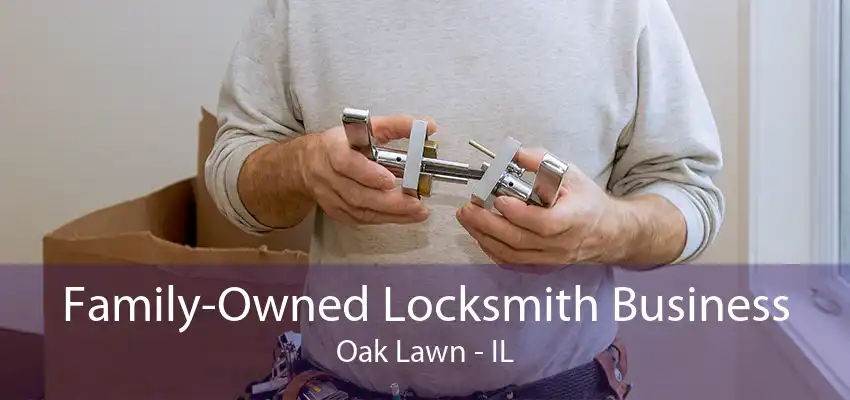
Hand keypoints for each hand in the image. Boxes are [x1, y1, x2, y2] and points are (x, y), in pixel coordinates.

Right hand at [303, 114, 436, 224]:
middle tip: (416, 204)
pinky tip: (402, 216)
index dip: (368, 174)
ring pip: (360, 211)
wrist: (306, 163)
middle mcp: (328, 175)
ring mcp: (330, 196)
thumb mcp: (366, 127)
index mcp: (332, 149)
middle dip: (390, 202)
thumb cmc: (339, 144)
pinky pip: (360, 219)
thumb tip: (427, 126)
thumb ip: (397, 125)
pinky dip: (383, 219)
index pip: (346, 163)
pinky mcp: (335, 211)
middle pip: (358, 194)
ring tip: (416, 211)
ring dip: (391, 214)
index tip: (390, 180)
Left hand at [456, 148, 629, 271]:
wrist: (607, 232)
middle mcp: (560, 243)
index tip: (499, 198)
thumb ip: (542, 162)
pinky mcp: (540, 263)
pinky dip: (492, 249)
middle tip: (468, 208)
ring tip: (467, 218)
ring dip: (484, 237)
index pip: (543, 223)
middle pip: (519, 240)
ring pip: (511, 254)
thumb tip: (515, 154)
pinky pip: (511, 261)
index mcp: (573, 219)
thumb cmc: (588, 202)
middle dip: (487, 224)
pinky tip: (480, 234)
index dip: (518, 213)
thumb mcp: (571, 174)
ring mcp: (550, 257)